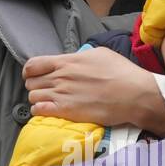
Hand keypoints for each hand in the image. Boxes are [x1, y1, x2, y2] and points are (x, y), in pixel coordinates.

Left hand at [23, 47, 164, 134]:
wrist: (134, 94)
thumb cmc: (122, 73)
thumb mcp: (100, 54)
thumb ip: (81, 56)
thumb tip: (74, 59)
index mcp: (67, 61)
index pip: (33, 64)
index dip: (30, 71)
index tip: (36, 76)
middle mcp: (60, 77)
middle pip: (30, 82)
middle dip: (35, 86)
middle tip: (46, 90)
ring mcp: (61, 94)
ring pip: (32, 97)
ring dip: (38, 100)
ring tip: (49, 102)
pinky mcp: (66, 111)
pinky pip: (39, 111)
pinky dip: (40, 111)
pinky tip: (49, 111)